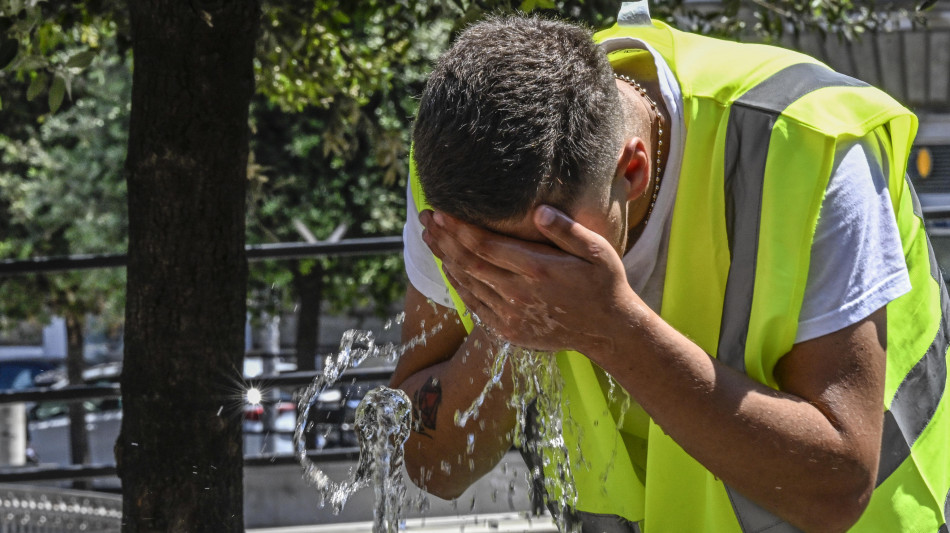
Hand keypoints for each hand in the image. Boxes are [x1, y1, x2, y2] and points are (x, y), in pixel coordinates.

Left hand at [420, 205, 638, 354]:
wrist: (608, 330)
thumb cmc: (604, 283)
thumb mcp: (597, 251)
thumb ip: (566, 230)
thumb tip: (538, 211)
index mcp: (538, 269)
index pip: (486, 245)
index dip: (459, 228)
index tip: (442, 211)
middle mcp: (519, 293)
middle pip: (469, 262)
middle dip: (444, 238)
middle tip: (426, 217)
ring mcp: (511, 314)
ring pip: (468, 283)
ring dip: (445, 258)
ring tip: (429, 237)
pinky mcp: (509, 330)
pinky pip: (475, 304)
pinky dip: (458, 284)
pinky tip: (448, 267)